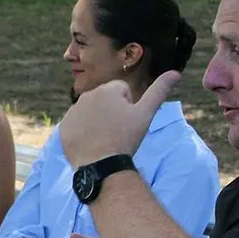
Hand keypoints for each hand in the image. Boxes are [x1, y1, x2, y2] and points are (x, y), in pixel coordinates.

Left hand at [59, 72, 180, 166]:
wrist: (100, 165)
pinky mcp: (63, 127)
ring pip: (90, 112)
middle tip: (116, 132)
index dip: (129, 107)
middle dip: (111, 111)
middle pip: (105, 100)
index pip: (122, 92)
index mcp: (107, 89)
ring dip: (97, 121)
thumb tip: (175, 72)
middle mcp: (86, 95)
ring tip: (103, 138)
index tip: (127, 122)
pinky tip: (90, 143)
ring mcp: (72, 111)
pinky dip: (82, 132)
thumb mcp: (145, 114)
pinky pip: (76, 125)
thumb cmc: (125, 138)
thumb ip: (159, 91)